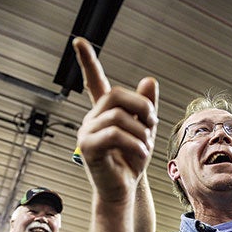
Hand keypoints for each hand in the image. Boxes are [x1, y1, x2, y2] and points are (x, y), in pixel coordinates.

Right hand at [73, 38, 158, 202]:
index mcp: (105, 113)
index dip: (88, 62)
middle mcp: (92, 118)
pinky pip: (114, 134)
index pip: (95, 82)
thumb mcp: (144, 131)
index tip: (79, 41)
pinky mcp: (88, 148)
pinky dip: (134, 143)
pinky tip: (140, 153)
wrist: (123, 190)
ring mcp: (87, 132)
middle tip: (152, 125)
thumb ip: (146, 107)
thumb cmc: (131, 161)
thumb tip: (149, 80)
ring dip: (141, 132)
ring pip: (118, 116)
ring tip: (145, 147)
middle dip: (141, 107)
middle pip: (116, 95)